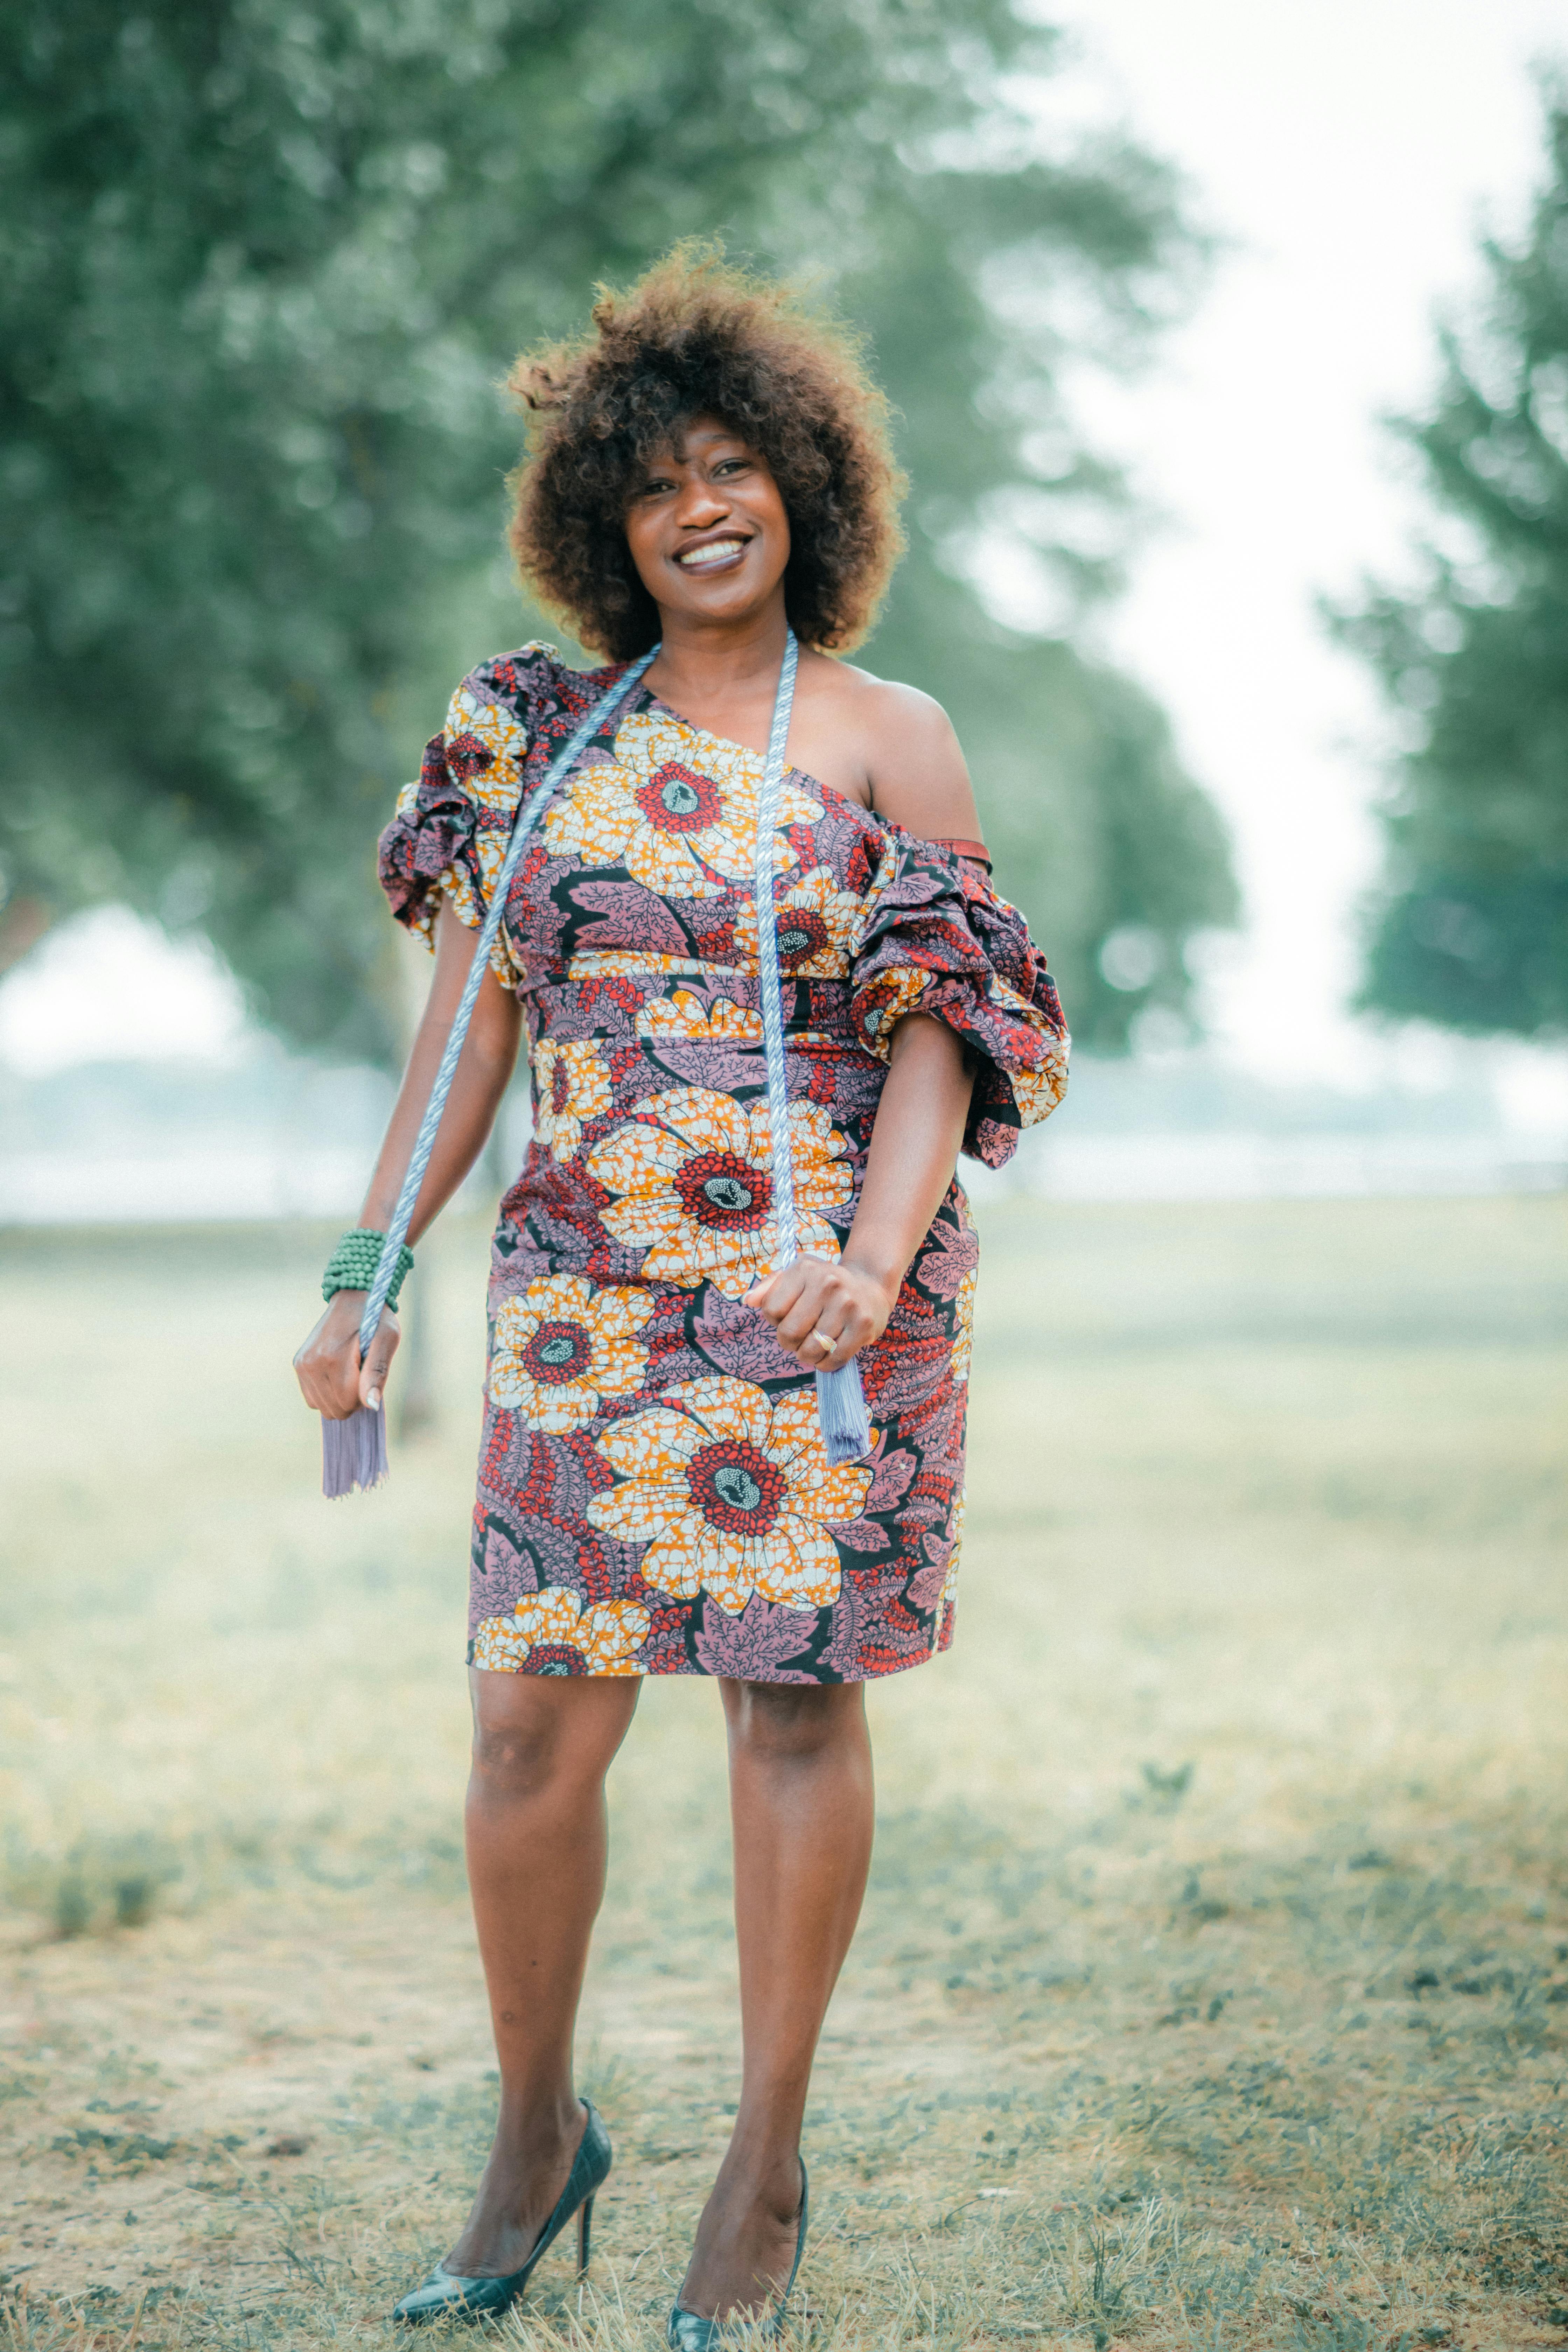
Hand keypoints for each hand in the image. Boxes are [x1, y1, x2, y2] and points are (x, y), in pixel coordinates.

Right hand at [293, 1290, 398, 1419]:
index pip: (349, 1403)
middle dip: (353, 1399)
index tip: (369, 1374)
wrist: (353, 1298)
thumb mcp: (386, 1341)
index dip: (364, 1396)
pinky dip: (327, 1394)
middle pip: (335, 1408)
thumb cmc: (375, 1319)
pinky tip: (337, 1374)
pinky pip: (312, 1399)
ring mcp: (302, 1365)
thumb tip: (372, 1406)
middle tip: (361, 1373)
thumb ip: (377, 1374)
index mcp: (334, 1357)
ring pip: (323, 1407)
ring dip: (339, 1397)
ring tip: (349, 1371)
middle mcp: (312, 1363)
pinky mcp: (299, 1365)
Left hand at [745, 1255, 894, 1372]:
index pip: (771, 1310)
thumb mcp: (797, 1276)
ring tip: (815, 1345)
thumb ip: (770, 1287)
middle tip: (800, 1337)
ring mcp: (847, 1304)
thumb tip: (747, 1300)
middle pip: (789, 1333)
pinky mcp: (863, 1325)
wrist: (871, 1286)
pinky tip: (829, 1353)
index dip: (775, 1321)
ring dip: (808, 1356)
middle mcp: (827, 1283)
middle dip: (790, 1343)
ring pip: (810, 1350)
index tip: (788, 1316)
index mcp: (804, 1269)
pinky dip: (826, 1364)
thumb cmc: (825, 1285)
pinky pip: (834, 1359)